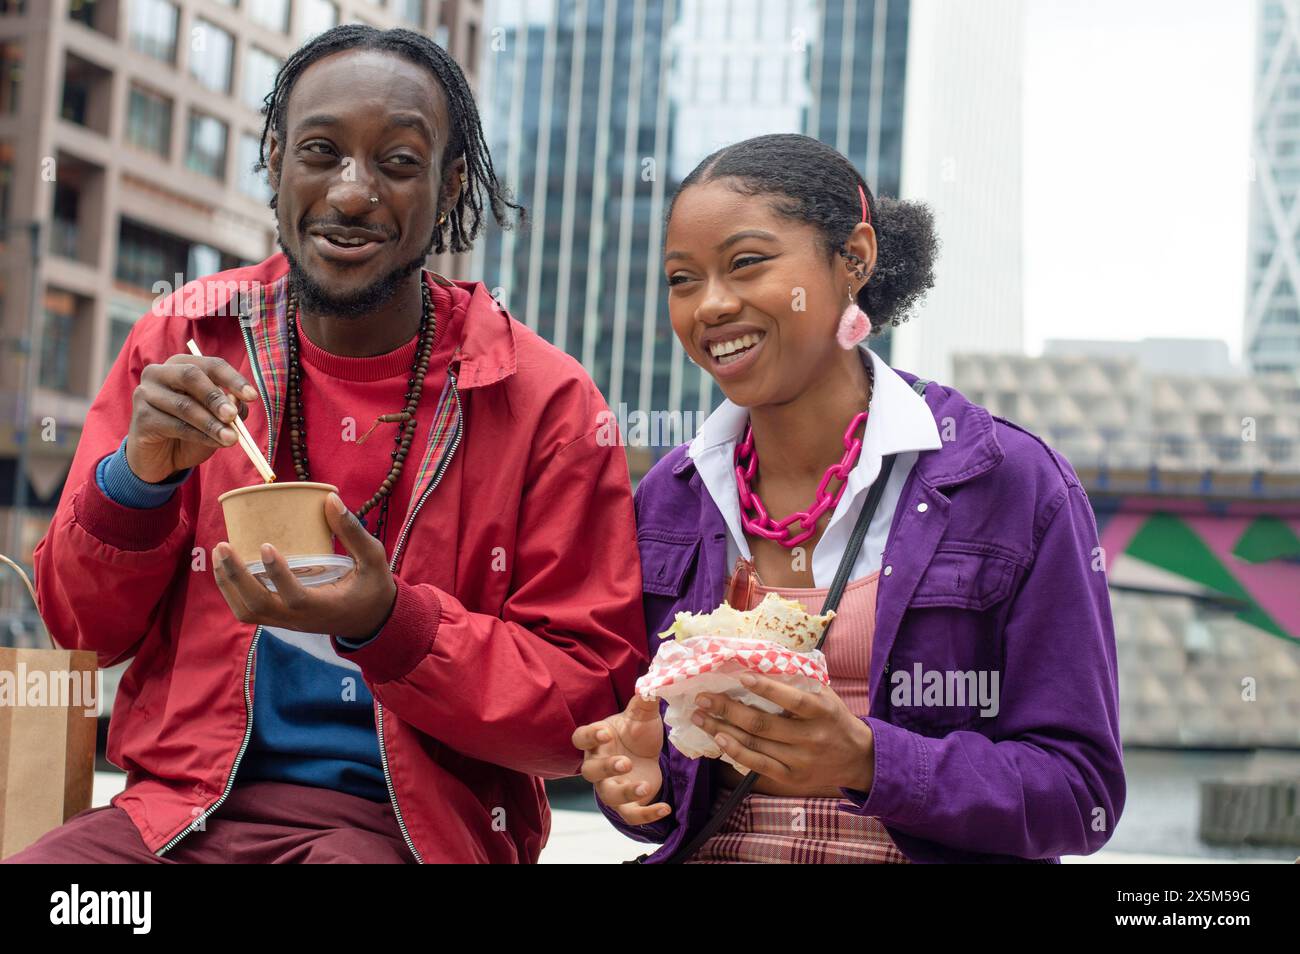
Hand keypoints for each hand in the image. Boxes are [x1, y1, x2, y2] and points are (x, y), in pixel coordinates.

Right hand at [128, 354, 259, 482]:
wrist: (161, 457)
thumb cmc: (191, 430)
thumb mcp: (217, 417)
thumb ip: (230, 407)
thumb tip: (239, 403)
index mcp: (181, 364)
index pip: (210, 365)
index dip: (233, 379)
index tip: (252, 396)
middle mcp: (159, 373)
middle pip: (191, 376)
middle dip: (216, 397)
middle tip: (233, 416)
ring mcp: (145, 393)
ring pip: (184, 405)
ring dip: (212, 423)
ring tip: (232, 438)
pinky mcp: (141, 417)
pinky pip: (175, 425)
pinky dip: (200, 436)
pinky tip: (216, 443)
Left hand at [212, 492, 397, 640]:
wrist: (371, 620)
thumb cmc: (373, 587)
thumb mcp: (373, 559)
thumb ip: (353, 532)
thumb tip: (330, 499)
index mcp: (325, 606)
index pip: (295, 597)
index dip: (278, 575)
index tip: (265, 545)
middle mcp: (300, 619)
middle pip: (257, 606)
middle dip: (235, 577)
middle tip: (223, 546)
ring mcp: (287, 622)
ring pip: (247, 611)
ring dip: (228, 584)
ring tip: (220, 554)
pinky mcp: (280, 620)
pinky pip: (249, 612)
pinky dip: (232, 592)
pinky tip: (227, 568)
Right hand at [572, 694, 671, 825]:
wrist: (649, 753)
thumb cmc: (637, 731)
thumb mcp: (642, 715)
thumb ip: (644, 701)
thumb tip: (654, 681)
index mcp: (597, 741)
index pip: (581, 738)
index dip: (590, 737)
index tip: (605, 733)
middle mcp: (598, 765)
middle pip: (590, 772)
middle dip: (606, 768)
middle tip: (625, 762)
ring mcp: (611, 785)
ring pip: (609, 796)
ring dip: (625, 793)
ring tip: (645, 786)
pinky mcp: (627, 803)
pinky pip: (631, 814)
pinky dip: (647, 814)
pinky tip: (665, 808)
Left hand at [691, 673, 874, 793]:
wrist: (857, 758)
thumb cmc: (833, 717)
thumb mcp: (825, 694)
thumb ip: (798, 680)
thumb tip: (761, 658)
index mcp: (822, 711)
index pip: (792, 700)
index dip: (767, 689)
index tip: (741, 675)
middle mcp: (811, 737)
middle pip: (763, 724)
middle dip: (728, 709)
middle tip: (704, 697)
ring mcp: (800, 760)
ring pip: (755, 744)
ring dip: (723, 729)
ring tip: (700, 716)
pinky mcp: (791, 777)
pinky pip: (759, 765)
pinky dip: (736, 752)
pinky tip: (719, 739)